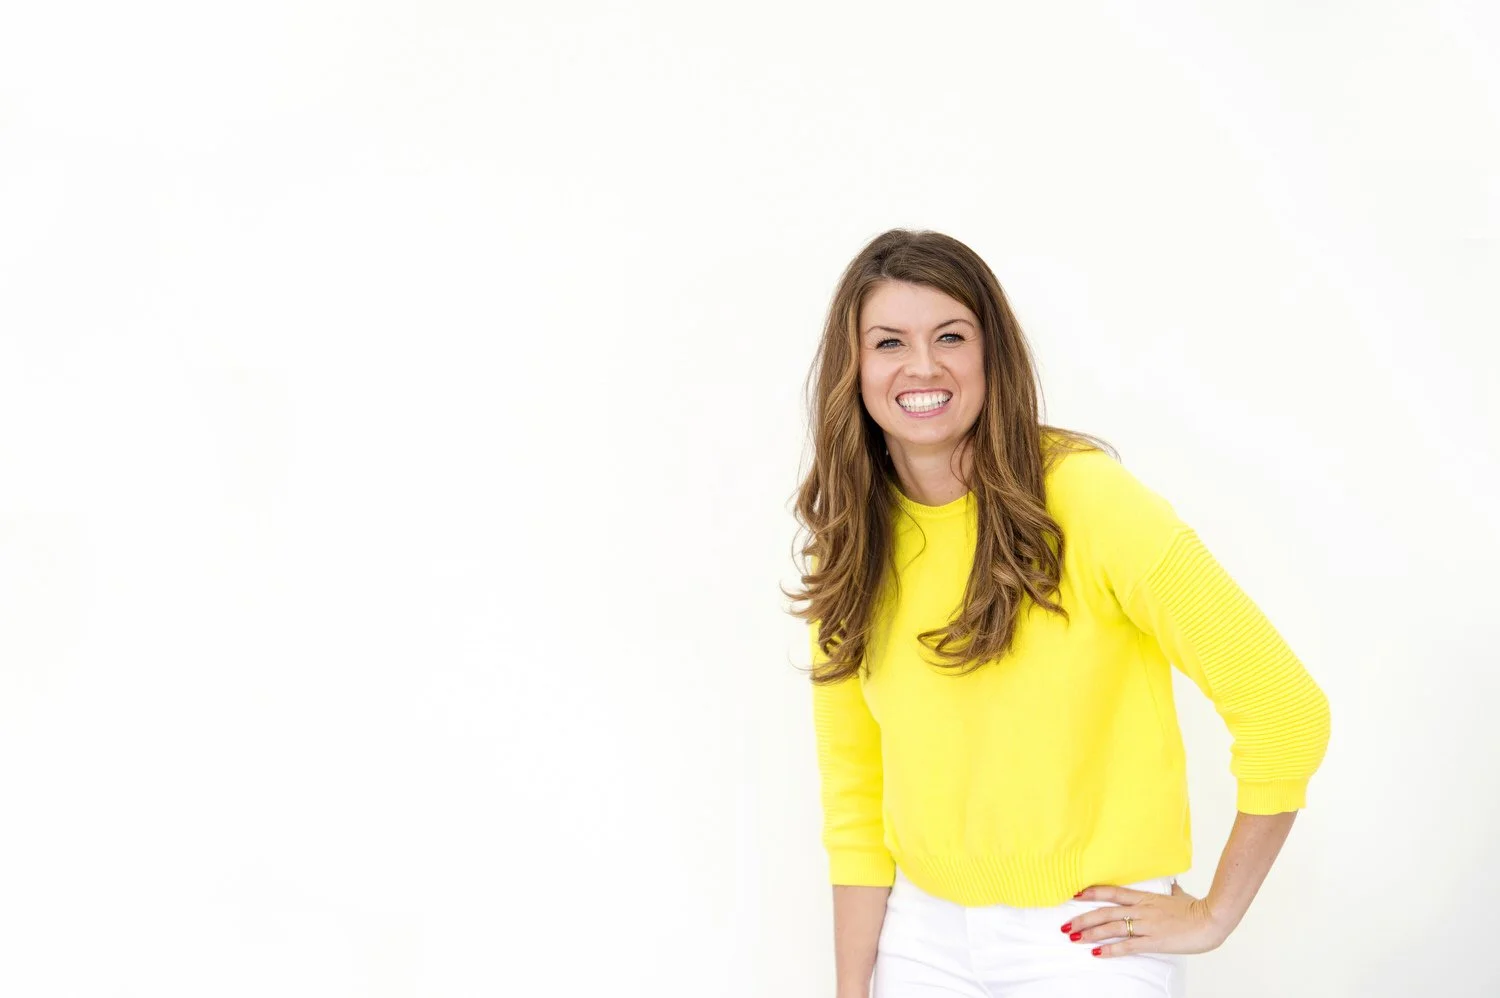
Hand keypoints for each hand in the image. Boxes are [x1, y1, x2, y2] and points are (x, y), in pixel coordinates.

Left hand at [1062, 880, 1228, 957]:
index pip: (1112, 892)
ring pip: (1112, 927)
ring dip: (1090, 933)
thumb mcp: (1179, 895)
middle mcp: (1141, 909)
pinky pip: (1128, 946)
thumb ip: (1170, 891)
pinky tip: (1097, 953)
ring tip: (1073, 938)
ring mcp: (1146, 925)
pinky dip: (1110, 949)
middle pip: (1105, 911)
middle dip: (1082, 918)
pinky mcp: (1154, 941)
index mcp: (1145, 897)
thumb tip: (1171, 885)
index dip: (1092, 892)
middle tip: (1065, 925)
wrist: (1212, 919)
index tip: (1074, 894)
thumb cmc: (1197, 908)